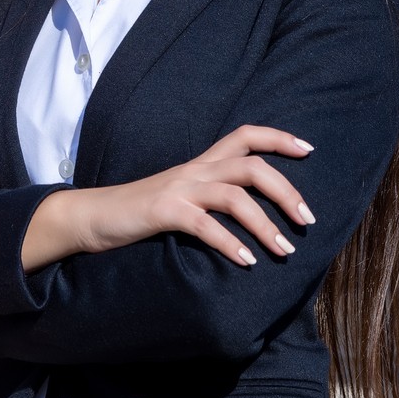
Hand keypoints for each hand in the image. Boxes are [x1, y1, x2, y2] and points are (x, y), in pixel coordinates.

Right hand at [50, 124, 315, 267]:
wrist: (90, 216)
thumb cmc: (138, 212)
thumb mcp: (179, 196)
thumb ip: (210, 198)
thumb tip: (250, 214)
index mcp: (199, 164)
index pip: (244, 135)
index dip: (279, 138)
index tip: (309, 150)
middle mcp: (193, 171)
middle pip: (251, 166)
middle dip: (287, 191)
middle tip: (307, 221)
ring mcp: (177, 190)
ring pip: (234, 195)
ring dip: (266, 224)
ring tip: (284, 250)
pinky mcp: (162, 212)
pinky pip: (205, 225)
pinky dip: (230, 243)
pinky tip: (247, 262)